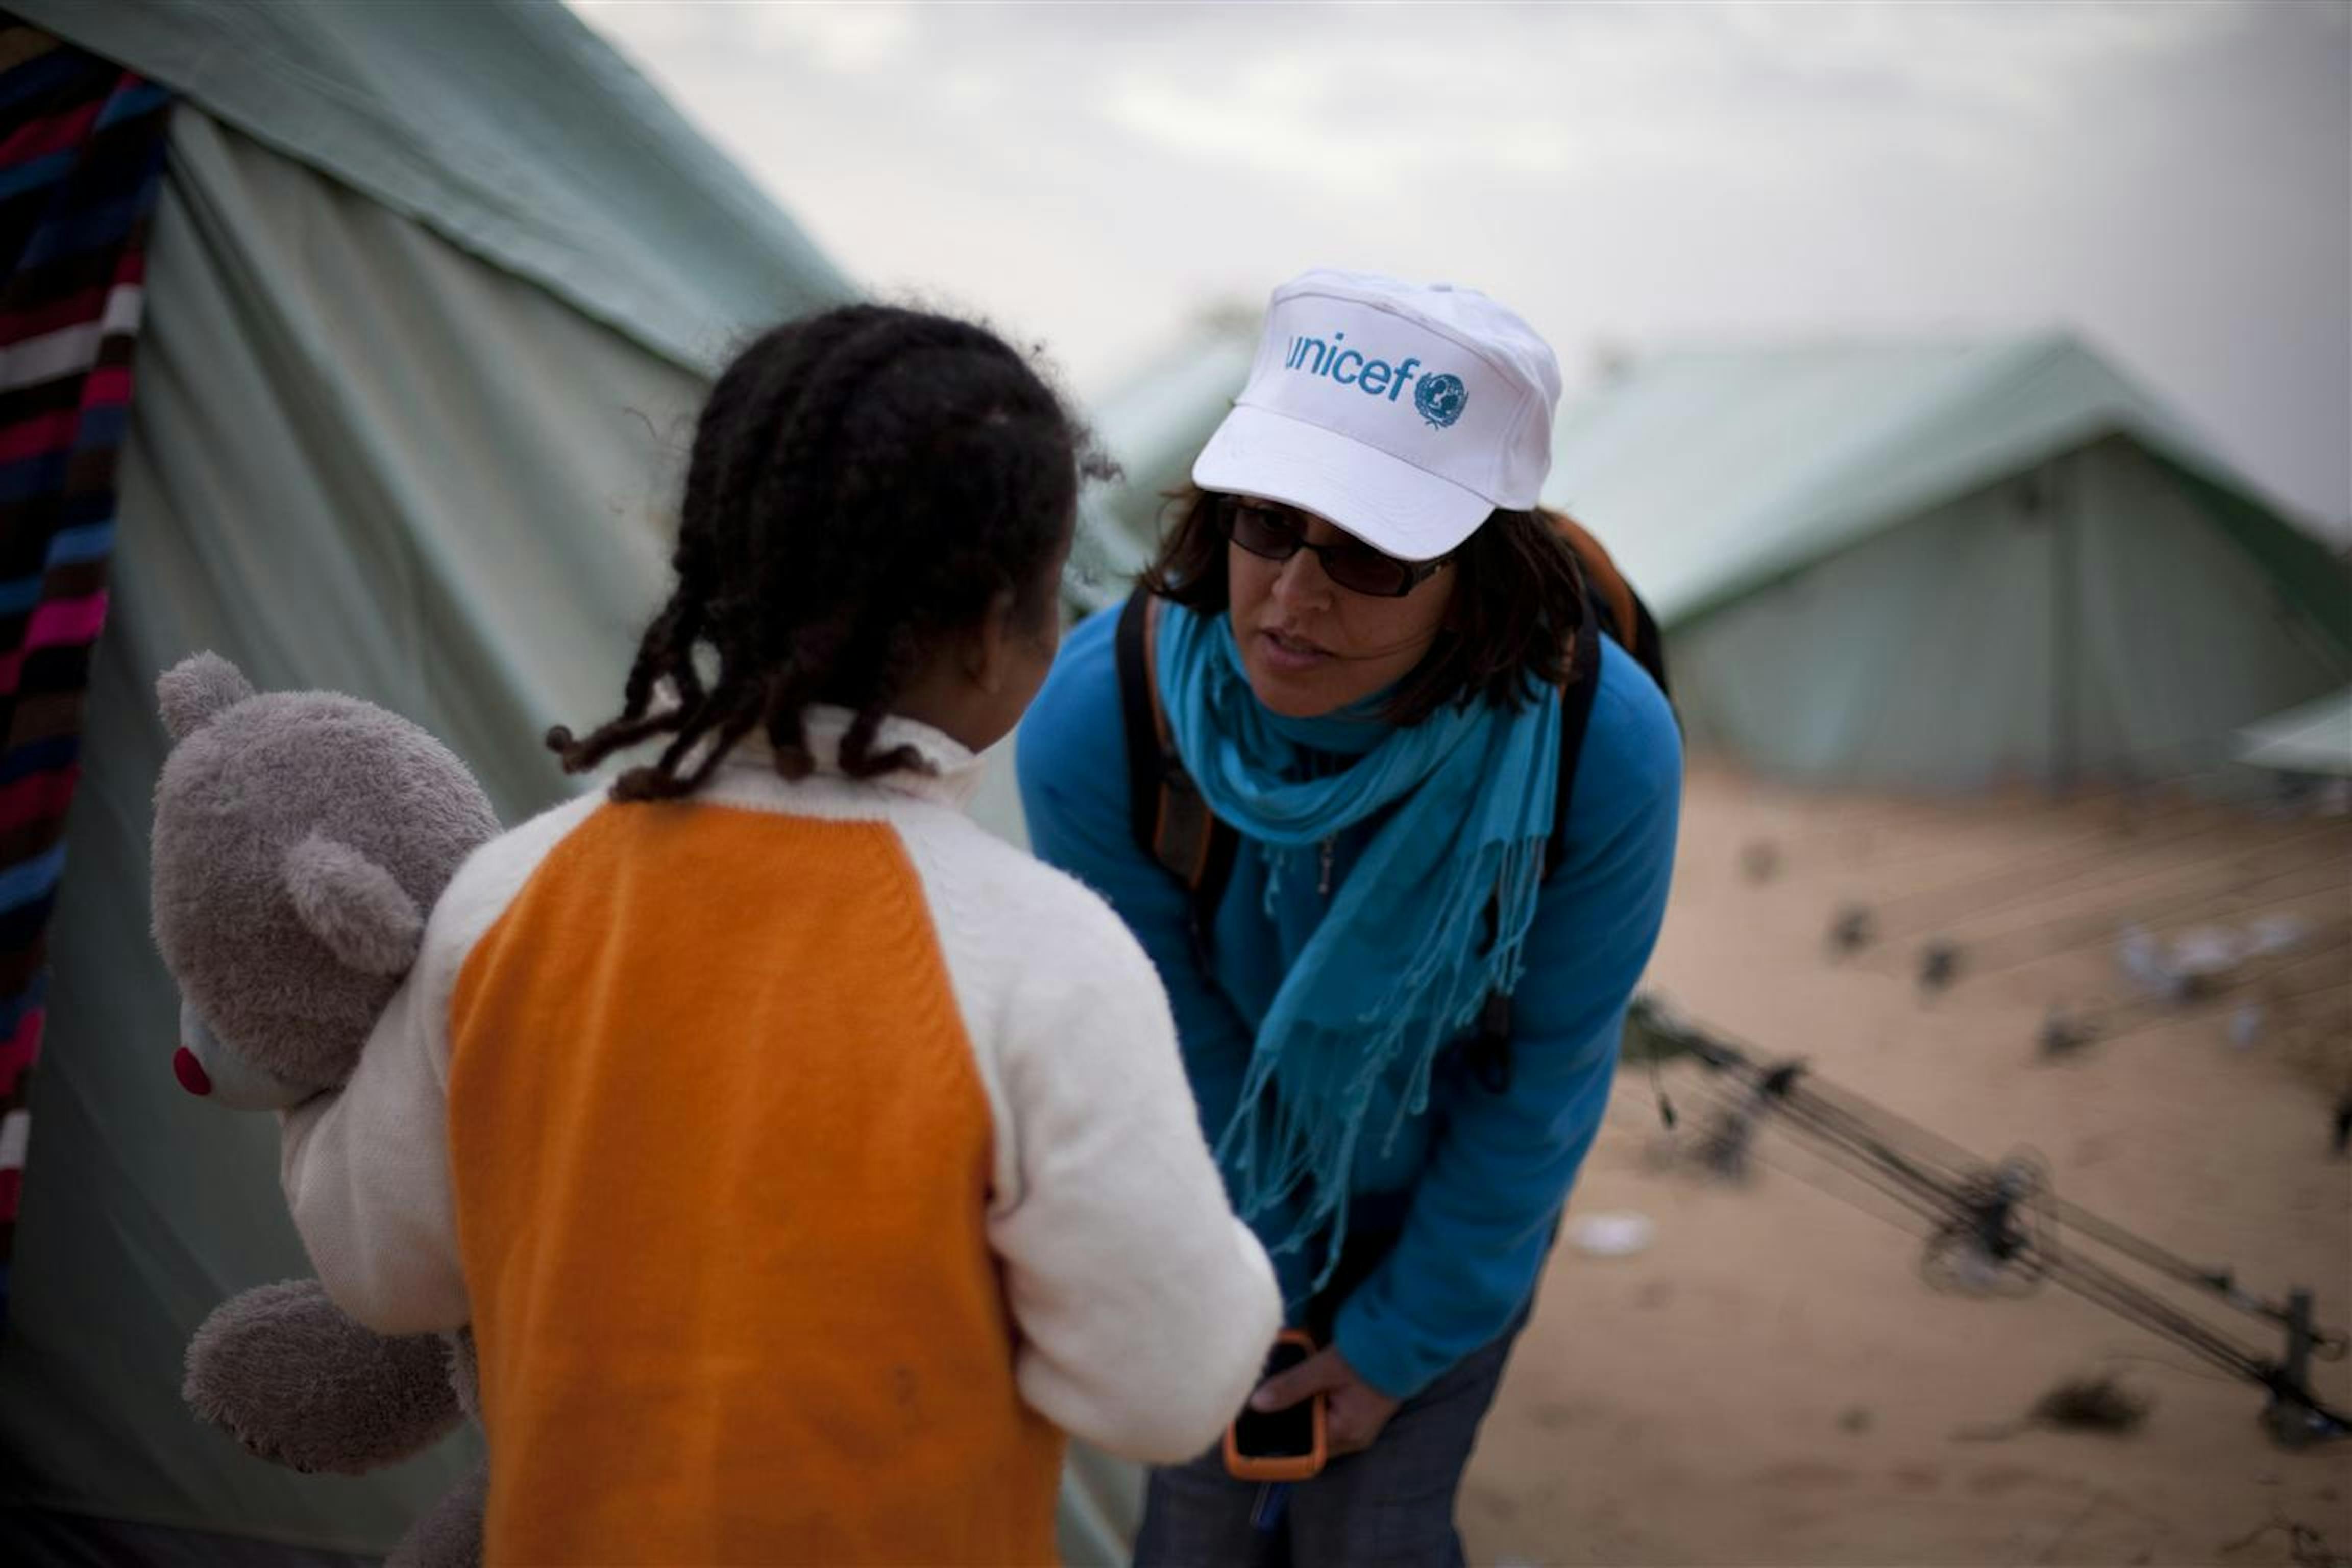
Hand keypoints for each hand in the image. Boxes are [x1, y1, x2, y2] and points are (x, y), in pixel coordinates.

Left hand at [1248, 1344, 1400, 1456]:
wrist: (1406, 1340)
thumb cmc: (1369, 1357)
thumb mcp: (1325, 1368)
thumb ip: (1291, 1386)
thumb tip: (1256, 1404)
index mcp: (1346, 1433)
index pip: (1303, 1449)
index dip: (1279, 1440)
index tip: (1255, 1428)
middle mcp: (1353, 1437)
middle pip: (1311, 1439)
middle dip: (1288, 1422)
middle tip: (1262, 1405)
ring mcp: (1359, 1425)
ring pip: (1319, 1426)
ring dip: (1302, 1411)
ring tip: (1279, 1393)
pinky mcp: (1360, 1411)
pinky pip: (1330, 1415)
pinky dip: (1315, 1403)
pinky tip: (1303, 1387)